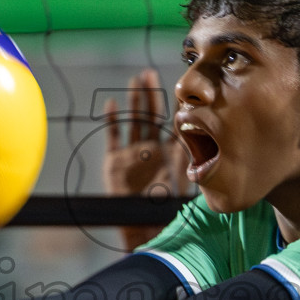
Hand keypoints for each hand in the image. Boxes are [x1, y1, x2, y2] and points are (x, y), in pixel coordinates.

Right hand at [103, 70, 189, 249]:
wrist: (143, 225)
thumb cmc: (166, 207)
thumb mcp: (179, 179)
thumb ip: (183, 157)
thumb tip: (188, 133)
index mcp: (168, 153)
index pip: (171, 123)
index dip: (173, 106)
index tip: (176, 86)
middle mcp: (151, 149)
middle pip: (151, 116)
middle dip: (151, 95)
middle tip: (150, 74)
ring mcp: (132, 154)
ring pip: (133, 121)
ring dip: (134, 101)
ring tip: (135, 81)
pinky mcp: (115, 162)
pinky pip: (113, 137)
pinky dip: (112, 121)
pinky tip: (111, 105)